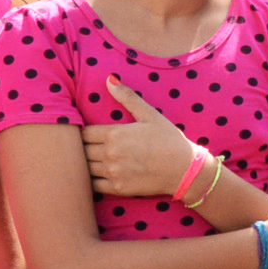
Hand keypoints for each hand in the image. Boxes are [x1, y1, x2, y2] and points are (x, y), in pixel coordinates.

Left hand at [83, 77, 201, 197]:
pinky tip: (100, 175)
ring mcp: (113, 172)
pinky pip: (93, 186)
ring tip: (93, 161)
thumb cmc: (169, 139)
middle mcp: (110, 154)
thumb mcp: (150, 115)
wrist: (185, 169)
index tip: (91, 135)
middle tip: (91, 148)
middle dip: (84, 148)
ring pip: (85, 168)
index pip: (84, 133)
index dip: (84, 133)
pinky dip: (92, 181)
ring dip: (87, 164)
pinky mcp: (117, 189)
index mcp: (114, 134)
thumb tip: (109, 79)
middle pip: (82, 151)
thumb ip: (127, 97)